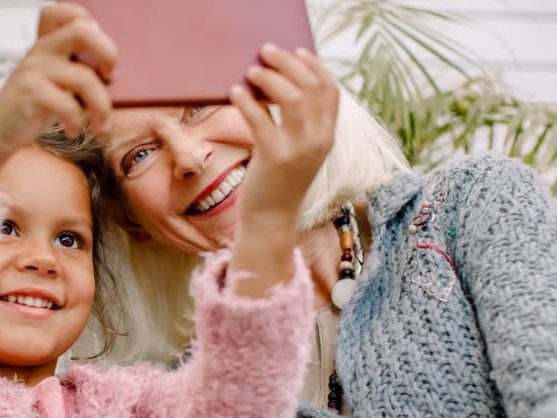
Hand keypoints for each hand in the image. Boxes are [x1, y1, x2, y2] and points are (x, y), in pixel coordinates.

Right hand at [0, 1, 115, 159]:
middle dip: (107, 53)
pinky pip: (68, 104)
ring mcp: (34, 70)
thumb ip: (76, 70)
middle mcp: (40, 51)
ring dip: (102, 107)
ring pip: (84, 78)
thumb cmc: (33, 108)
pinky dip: (77, 123)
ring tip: (101, 124)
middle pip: (82, 31)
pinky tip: (72, 131)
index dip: (89, 23)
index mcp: (46, 44)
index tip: (98, 54)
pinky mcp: (29, 92)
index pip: (64, 12)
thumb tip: (115, 79)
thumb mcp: (54, 83)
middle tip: (109, 77)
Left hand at [230, 44, 338, 226]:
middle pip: (309, 87)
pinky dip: (246, 101)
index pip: (331, 90)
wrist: (272, 218)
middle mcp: (320, 139)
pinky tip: (234, 92)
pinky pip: (260, 119)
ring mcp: (300, 148)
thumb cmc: (278, 179)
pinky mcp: (275, 156)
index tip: (297, 51)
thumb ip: (293, 121)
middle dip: (287, 63)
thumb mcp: (295, 148)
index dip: (315, 66)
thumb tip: (271, 84)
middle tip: (266, 51)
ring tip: (251, 70)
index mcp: (328, 134)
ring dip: (269, 77)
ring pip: (290, 97)